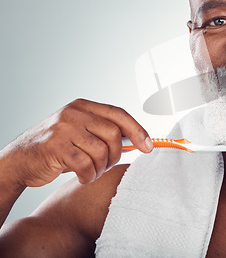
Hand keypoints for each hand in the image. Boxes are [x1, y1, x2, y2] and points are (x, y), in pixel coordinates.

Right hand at [3, 99, 152, 186]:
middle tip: (107, 166)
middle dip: (116, 155)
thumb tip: (138, 141)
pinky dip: (88, 176)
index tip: (148, 146)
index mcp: (83, 106)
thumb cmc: (55, 149)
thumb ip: (104, 133)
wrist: (19, 161)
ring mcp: (63, 128)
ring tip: (91, 172)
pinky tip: (82, 177)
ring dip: (100, 168)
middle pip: (113, 134)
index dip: (137, 130)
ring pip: (101, 151)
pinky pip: (85, 165)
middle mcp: (74, 113)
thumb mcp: (80, 133)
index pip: (118, 114)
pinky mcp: (55, 147)